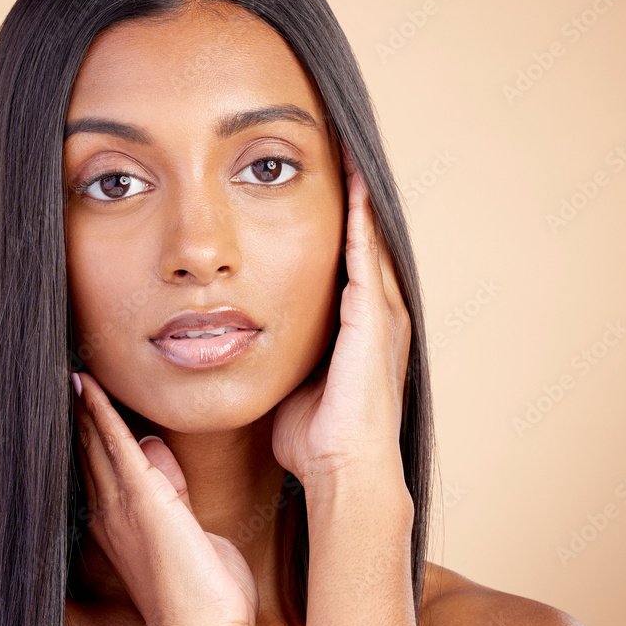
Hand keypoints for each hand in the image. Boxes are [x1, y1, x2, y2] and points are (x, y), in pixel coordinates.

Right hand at [71, 371, 258, 625]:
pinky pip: (115, 443)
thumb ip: (176, 497)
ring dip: (83, 409)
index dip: (90, 437)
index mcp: (125, 528)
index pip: (103, 472)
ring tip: (70, 377)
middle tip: (66, 383)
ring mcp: (124, 507)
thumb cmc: (206, 599)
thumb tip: (159, 451)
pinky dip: (99, 413)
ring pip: (94, 443)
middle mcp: (114, 515)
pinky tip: (87, 388)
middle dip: (78, 418)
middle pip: (89, 454)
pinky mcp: (144, 498)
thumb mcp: (193, 537)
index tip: (83, 407)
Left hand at [271, 144, 411, 497]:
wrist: (341, 468)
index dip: (342, 231)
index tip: (323, 195)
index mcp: (355, 333)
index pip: (348, 267)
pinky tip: (353, 185)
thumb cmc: (313, 438)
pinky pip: (366, 257)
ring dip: (361, 202)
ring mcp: (379, 317)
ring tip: (350, 157)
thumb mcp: (292, 386)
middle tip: (343, 156)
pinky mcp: (372, 319)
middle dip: (356, 205)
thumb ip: (280, 362)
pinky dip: (361, 220)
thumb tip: (246, 353)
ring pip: (372, 243)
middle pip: (367, 245)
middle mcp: (375, 318)